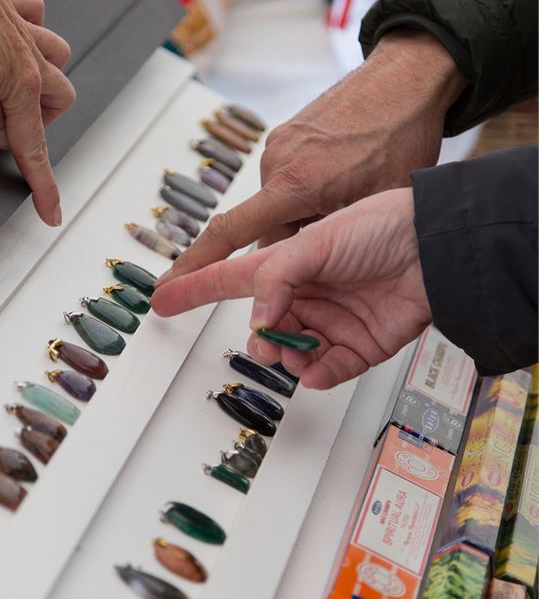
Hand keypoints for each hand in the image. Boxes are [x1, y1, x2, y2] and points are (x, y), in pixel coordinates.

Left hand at [0, 0, 75, 225]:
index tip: (52, 212)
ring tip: (12, 81)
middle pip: (59, 99)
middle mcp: (33, 61)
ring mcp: (26, 32)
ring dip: (43, 74)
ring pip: (58, 56)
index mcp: (23, 86)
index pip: (33, 146)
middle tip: (7, 121)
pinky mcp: (12, 8)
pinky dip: (31, 29)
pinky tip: (12, 35)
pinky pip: (37, 18)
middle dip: (40, 116)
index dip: (43, 184)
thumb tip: (2, 134)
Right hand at [152, 187, 432, 389]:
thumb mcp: (315, 242)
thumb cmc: (379, 225)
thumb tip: (259, 324)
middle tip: (265, 341)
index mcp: (287, 264)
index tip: (162, 299)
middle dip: (260, 339)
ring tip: (294, 351)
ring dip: (288, 357)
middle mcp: (305, 294)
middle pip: (264, 328)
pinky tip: (315, 369)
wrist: (434, 247)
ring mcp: (331, 322)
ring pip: (292, 353)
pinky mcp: (359, 347)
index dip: (194, 288)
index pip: (229, 278)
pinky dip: (318, 373)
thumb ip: (276, 280)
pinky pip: (328, 370)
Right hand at [157, 29, 465, 282]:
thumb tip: (304, 268)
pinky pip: (287, 177)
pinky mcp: (289, 133)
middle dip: (293, 243)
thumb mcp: (374, 207)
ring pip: (279, 205)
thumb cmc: (399, 136)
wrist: (407, 78)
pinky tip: (341, 181)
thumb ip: (331, 240)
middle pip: (266, 227)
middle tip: (334, 243)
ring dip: (304, 215)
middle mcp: (277, 162)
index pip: (230, 234)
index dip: (197, 265)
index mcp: (294, 185)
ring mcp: (281, 144)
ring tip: (348, 201)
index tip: (171, 283)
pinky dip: (307, 190)